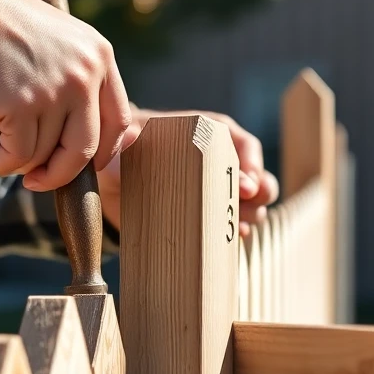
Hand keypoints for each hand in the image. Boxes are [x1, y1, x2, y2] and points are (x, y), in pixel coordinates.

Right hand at [0, 0, 131, 191]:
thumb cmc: (1, 27)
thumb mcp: (60, 41)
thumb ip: (79, 79)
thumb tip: (82, 137)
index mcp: (99, 57)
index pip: (119, 121)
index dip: (103, 153)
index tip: (80, 165)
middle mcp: (85, 74)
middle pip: (87, 148)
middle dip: (61, 173)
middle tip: (39, 180)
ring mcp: (55, 91)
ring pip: (47, 155)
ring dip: (20, 165)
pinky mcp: (21, 106)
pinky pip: (18, 156)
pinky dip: (1, 165)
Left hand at [97, 107, 279, 234]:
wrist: (114, 181)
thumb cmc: (126, 149)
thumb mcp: (125, 142)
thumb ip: (127, 140)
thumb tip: (130, 136)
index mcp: (211, 135)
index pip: (244, 147)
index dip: (251, 166)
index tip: (246, 187)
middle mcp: (222, 163)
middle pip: (259, 179)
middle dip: (259, 195)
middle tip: (246, 206)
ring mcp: (219, 193)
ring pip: (253, 205)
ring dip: (250, 216)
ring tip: (239, 226)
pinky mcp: (209, 217)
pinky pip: (234, 227)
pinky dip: (236, 234)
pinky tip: (231, 239)